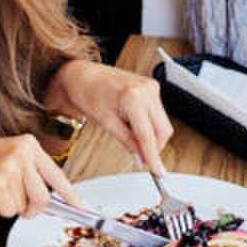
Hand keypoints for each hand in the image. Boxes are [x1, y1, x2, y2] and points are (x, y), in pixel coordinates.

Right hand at [0, 135, 81, 216]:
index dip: (71, 195)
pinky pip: (9, 211)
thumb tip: (54, 200)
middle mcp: (22, 153)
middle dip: (32, 209)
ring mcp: (9, 167)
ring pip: (25, 206)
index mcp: (28, 144)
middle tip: (16, 204)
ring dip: (11, 206)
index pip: (56, 174)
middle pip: (43, 197)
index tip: (82, 209)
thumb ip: (31, 174)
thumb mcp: (8, 159)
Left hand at [46, 60, 173, 174]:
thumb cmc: (88, 93)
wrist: (83, 75)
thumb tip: (140, 158)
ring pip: (163, 123)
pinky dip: (150, 125)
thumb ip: (127, 141)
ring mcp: (151, 87)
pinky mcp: (152, 88)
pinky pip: (158, 114)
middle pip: (163, 130)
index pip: (148, 135)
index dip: (153, 156)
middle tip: (141, 158)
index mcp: (133, 97)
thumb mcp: (106, 122)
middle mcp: (147, 90)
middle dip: (154, 147)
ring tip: (130, 134)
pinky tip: (134, 124)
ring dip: (152, 136)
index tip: (157, 170)